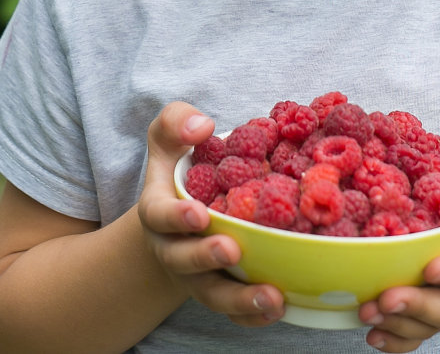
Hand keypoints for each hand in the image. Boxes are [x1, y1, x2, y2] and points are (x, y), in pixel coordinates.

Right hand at [135, 101, 284, 326]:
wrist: (183, 221)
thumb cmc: (183, 173)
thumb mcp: (170, 140)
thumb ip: (176, 123)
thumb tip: (201, 125)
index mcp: (160, 211)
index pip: (160, 216)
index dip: (177, 216)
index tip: (199, 214)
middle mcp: (175, 249)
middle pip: (185, 261)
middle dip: (205, 257)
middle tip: (231, 251)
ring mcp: (199, 276)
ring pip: (214, 295)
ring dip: (239, 299)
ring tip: (271, 296)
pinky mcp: (222, 294)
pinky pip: (235, 313)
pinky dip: (254, 316)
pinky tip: (280, 307)